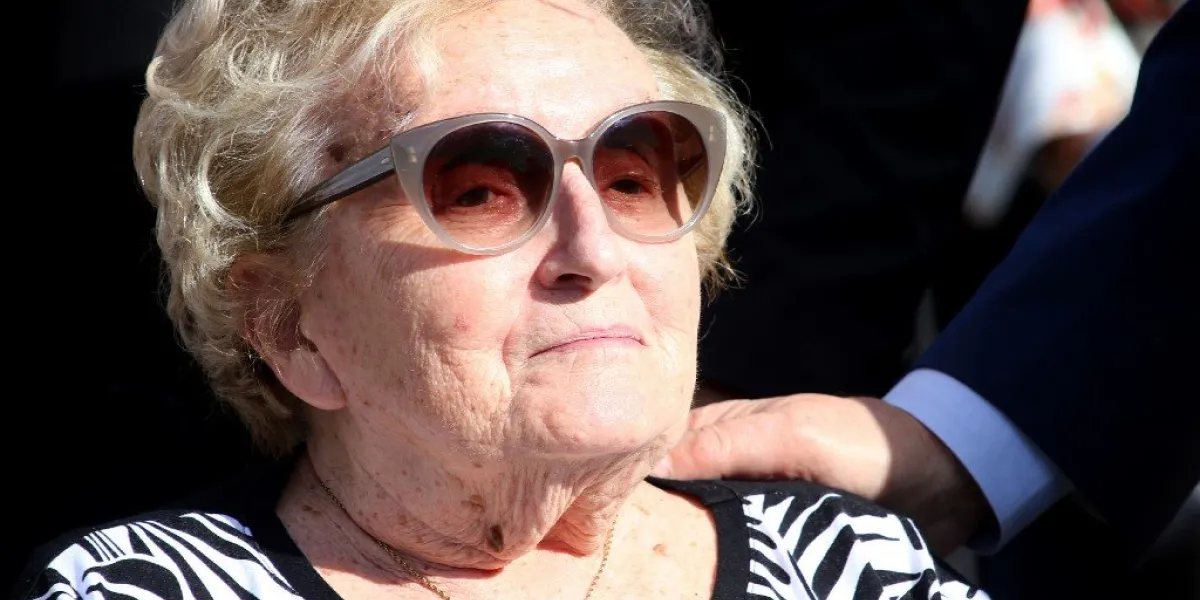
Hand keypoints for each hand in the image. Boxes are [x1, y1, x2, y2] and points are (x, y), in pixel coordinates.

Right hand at [652, 393, 988, 552]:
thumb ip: (723, 447)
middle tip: (621, 559)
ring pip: (691, 533)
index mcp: (714, 431)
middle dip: (644, 528)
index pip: (646, 458)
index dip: (621, 484)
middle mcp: (718, 469)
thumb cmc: (860, 444)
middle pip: (662, 502)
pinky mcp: (767, 541)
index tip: (594, 519)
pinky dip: (713, 568)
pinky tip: (694, 582)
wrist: (936, 480)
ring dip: (679, 552)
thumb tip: (648, 466)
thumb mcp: (790, 435)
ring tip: (650, 576)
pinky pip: (726, 557)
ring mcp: (741, 506)